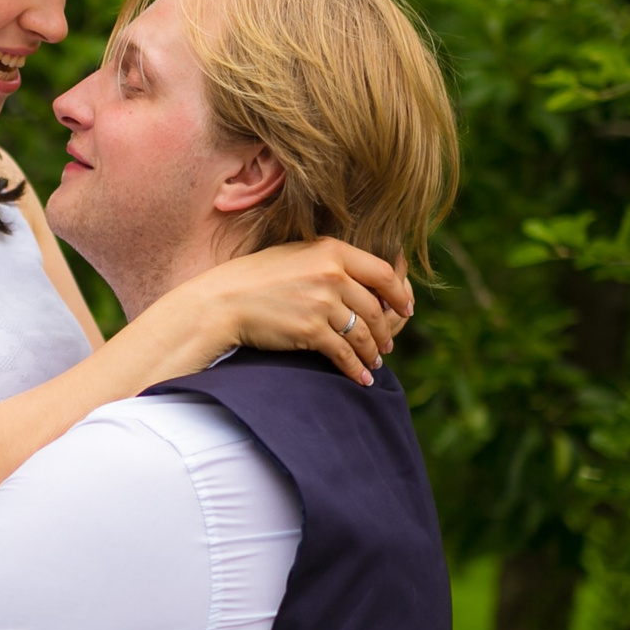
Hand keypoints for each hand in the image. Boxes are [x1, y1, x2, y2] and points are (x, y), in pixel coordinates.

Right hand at [178, 237, 412, 385]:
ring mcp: (322, 303)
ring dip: (372, 353)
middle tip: (386, 345)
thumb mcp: (296, 256)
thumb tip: (360, 280)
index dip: (399, 294)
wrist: (223, 301)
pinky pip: (344, 353)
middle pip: (375, 308)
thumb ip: (329, 262)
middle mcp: (332, 275)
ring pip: (363, 333)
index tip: (405, 308)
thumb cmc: (256, 278)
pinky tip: (361, 378)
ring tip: (374, 363)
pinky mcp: (311, 330)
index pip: (383, 272)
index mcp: (332, 251)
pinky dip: (355, 368)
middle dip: (385, 331)